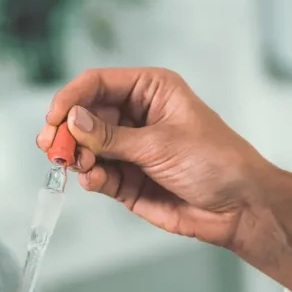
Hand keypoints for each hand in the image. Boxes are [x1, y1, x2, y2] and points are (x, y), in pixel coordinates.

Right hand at [38, 67, 291, 291]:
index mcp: (150, 90)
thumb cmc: (216, 162)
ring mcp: (130, 149)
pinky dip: (90, 177)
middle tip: (52, 148)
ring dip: (77, 156)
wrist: (239, 207)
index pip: (98, 84)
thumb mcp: (161, 144)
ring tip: (81, 166)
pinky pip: (97, 174)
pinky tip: (94, 179)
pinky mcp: (127, 180)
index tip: (54, 119)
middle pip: (84, 116)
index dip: (71, 98)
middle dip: (67, 132)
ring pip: (86, 147)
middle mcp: (136, 116)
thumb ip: (112, 136)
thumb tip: (72, 120)